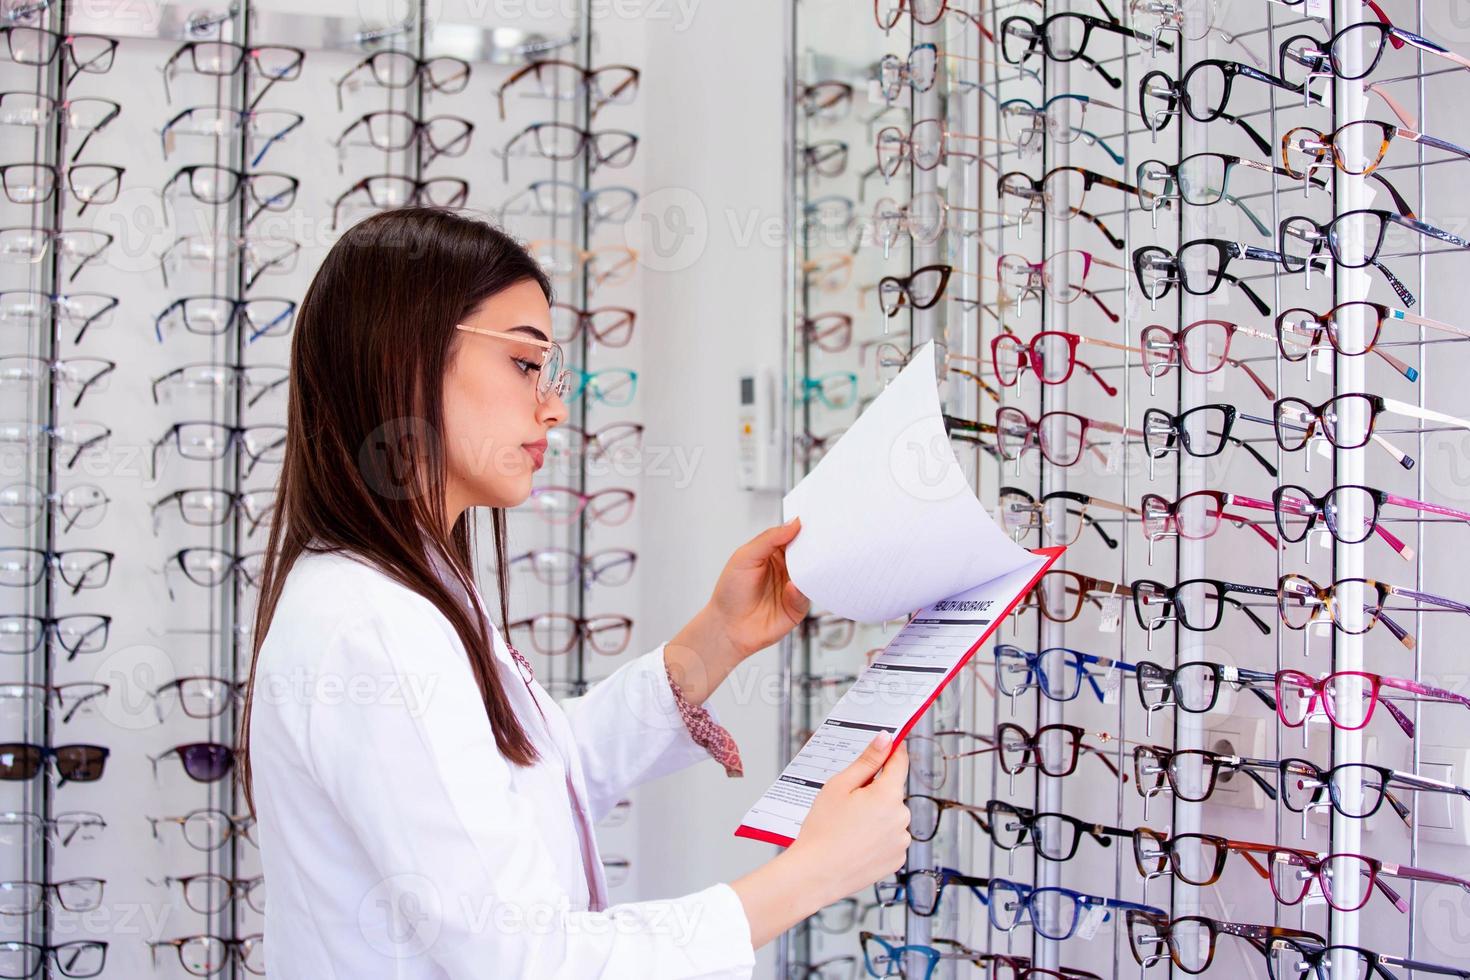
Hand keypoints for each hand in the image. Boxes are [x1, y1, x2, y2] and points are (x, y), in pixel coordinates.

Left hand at [665, 517, 811, 704]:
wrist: (727, 627)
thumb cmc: (731, 592)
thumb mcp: (745, 557)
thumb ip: (769, 538)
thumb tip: (794, 523)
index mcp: (774, 553)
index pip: (793, 536)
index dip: (803, 528)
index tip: (813, 520)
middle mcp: (786, 569)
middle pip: (807, 554)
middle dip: (814, 547)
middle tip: (822, 538)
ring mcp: (793, 588)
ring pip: (812, 574)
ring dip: (812, 568)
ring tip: (810, 562)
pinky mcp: (797, 607)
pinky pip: (807, 596)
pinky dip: (801, 591)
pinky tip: (791, 588)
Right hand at [731, 732, 910, 948]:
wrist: (815, 874)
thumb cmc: (822, 830)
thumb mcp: (839, 786)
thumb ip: (867, 761)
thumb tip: (885, 739)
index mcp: (889, 796)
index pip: (899, 763)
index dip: (892, 752)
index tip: (888, 745)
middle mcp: (902, 818)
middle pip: (892, 793)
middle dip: (874, 792)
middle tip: (847, 802)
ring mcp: (901, 841)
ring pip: (891, 817)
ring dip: (877, 816)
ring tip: (848, 828)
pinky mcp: (897, 860)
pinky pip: (890, 839)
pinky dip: (877, 837)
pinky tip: (856, 842)